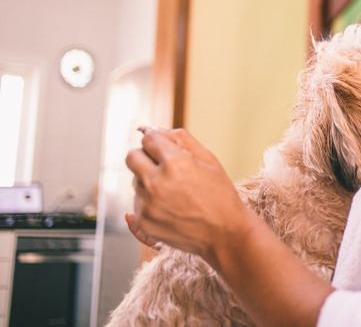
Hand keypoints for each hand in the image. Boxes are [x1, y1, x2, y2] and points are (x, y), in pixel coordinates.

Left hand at [125, 128, 250, 265]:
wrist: (224, 233)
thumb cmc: (220, 194)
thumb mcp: (209, 159)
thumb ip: (182, 139)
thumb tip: (157, 129)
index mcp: (175, 163)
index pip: (148, 139)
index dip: (157, 142)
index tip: (163, 148)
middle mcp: (156, 182)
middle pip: (132, 157)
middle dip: (144, 156)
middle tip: (160, 165)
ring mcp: (148, 204)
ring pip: (135, 180)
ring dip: (148, 180)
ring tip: (173, 191)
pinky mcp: (144, 221)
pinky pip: (137, 202)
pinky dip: (149, 201)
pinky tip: (170, 206)